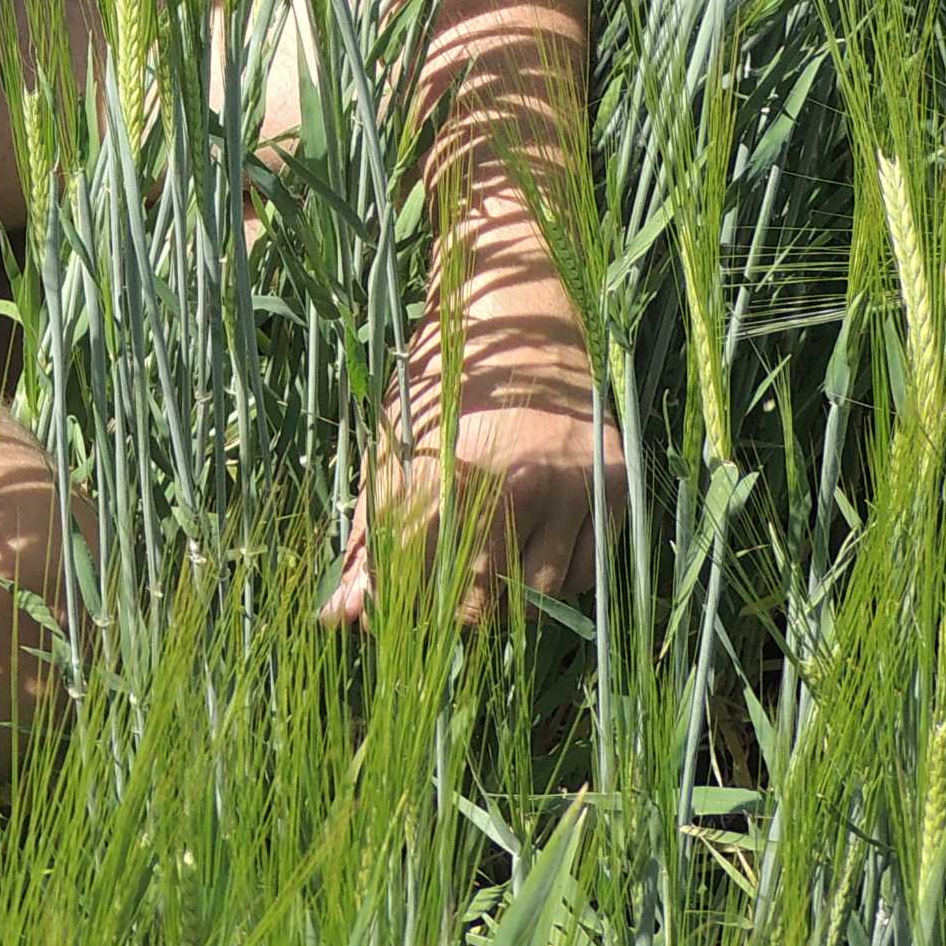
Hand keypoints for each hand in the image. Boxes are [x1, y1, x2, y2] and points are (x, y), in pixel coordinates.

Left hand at [321, 276, 626, 629]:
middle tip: (437, 592)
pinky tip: (529, 552)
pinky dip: (553, 582)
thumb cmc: (448, 392)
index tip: (387, 608)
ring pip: (534, 601)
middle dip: (448, 612)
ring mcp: (572, 490)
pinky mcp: (612, 490)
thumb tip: (332, 617)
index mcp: (453, 473)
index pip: (418, 582)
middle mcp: (517, 485)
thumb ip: (367, 537)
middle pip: (478, 605)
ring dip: (503, 604)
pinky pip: (582, 577)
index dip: (396, 605)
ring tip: (482, 574)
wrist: (524, 328)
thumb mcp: (394, 449)